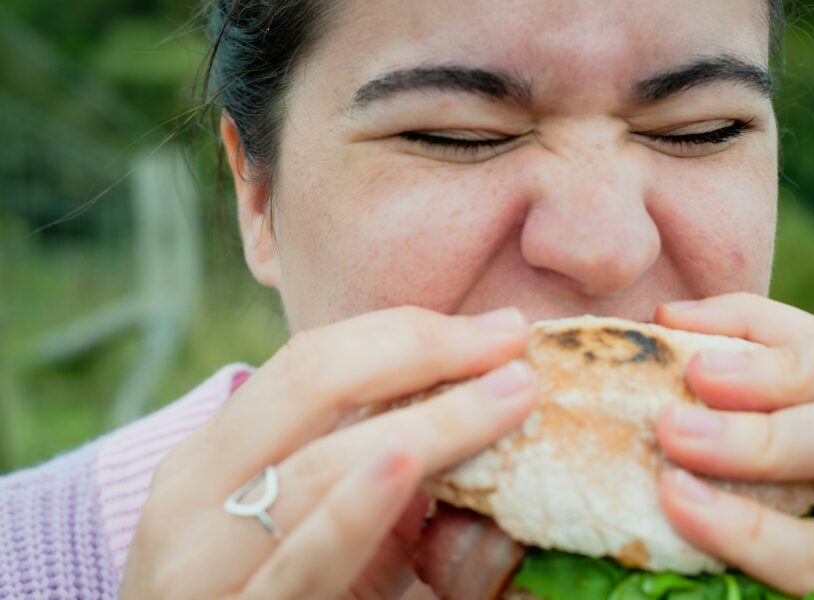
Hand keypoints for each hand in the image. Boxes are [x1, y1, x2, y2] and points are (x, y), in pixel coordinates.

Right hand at [119, 306, 538, 599]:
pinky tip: (404, 463)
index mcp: (208, 463)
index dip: (404, 333)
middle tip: (512, 339)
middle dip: (421, 350)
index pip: (307, 365)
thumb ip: (360, 488)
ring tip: (509, 394)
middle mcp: (189, 501)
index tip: (494, 330)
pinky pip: (303, 561)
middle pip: (309, 387)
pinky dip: (355, 509)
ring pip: (316, 469)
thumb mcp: (301, 538)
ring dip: (430, 423)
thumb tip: (456, 431)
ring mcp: (201, 566)